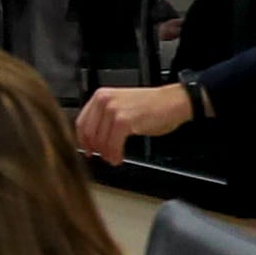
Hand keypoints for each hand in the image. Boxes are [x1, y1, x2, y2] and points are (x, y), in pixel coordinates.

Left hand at [73, 83, 196, 161]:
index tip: (86, 148)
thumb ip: (105, 116)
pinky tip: (118, 157)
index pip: (81, 121)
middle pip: (89, 133)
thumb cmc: (152, 105)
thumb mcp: (122, 105)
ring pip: (100, 140)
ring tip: (112, 158)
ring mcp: (113, 110)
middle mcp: (104, 101)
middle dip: (95, 148)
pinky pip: (113, 144)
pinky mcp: (124, 121)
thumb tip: (93, 136)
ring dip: (106, 153)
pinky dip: (114, 154)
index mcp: (101, 96)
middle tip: (101, 156)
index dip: (82, 139)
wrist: (173, 102)